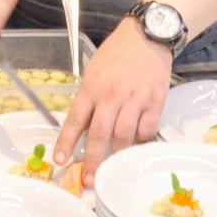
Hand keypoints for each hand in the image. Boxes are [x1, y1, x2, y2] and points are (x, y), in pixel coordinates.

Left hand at [54, 19, 173, 183]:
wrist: (147, 36)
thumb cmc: (118, 53)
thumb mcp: (94, 71)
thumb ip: (90, 97)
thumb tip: (84, 125)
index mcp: (92, 87)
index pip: (76, 120)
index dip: (67, 143)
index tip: (61, 160)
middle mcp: (111, 96)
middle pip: (100, 135)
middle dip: (94, 161)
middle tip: (90, 180)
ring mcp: (135, 100)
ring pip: (124, 137)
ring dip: (118, 154)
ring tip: (115, 165)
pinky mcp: (155, 102)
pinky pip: (147, 130)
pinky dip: (141, 139)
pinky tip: (137, 139)